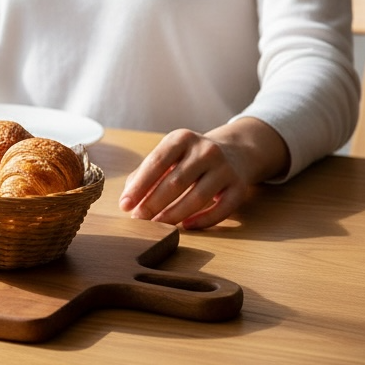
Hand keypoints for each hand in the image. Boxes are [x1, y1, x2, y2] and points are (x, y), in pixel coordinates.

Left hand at [118, 118, 289, 229]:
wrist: (235, 152)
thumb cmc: (190, 159)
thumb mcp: (168, 156)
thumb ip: (145, 174)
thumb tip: (127, 199)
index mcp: (182, 138)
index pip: (156, 162)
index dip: (139, 186)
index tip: (125, 205)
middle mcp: (206, 150)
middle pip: (176, 182)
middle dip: (153, 204)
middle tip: (138, 219)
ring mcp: (225, 168)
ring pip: (197, 198)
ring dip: (174, 215)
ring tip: (157, 226)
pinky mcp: (239, 187)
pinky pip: (221, 209)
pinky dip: (203, 220)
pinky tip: (185, 226)